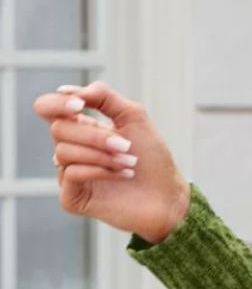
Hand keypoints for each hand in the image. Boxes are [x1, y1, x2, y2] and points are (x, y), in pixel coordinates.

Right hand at [33, 80, 190, 243]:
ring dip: (103, 155)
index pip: (47, 108)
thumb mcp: (133, 116)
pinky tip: (122, 176)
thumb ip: (103, 96)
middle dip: (95, 136)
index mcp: (81, 127)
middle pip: (58, 129)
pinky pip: (70, 174)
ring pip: (64, 152)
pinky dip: (100, 171)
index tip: (80, 105)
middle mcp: (71, 149)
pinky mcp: (71, 197)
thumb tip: (66, 91)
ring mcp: (68, 174)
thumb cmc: (152, 157)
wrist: (168, 195)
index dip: (57, 103)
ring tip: (129, 163)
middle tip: (126, 145)